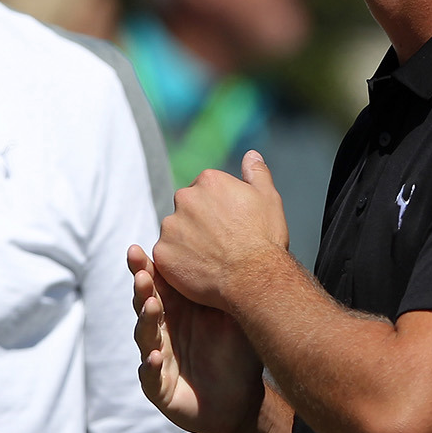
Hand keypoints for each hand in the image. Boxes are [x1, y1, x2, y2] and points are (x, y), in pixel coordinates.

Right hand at [128, 243, 264, 432]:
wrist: (242, 400)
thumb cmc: (236, 354)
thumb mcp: (234, 318)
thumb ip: (226, 291)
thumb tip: (233, 251)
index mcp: (177, 309)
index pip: (157, 284)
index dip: (145, 268)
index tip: (136, 249)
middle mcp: (163, 330)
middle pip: (145, 304)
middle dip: (142, 288)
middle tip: (142, 272)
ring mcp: (158, 357)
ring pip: (145, 336)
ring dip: (146, 320)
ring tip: (151, 304)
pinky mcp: (159, 387)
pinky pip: (150, 376)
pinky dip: (150, 366)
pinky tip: (154, 356)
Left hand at [153, 150, 288, 309]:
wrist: (254, 277)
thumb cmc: (264, 238)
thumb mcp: (268, 198)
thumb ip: (256, 172)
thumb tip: (251, 155)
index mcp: (209, 181)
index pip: (204, 190)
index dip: (217, 210)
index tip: (229, 225)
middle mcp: (185, 198)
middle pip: (186, 209)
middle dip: (199, 223)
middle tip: (220, 243)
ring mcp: (171, 226)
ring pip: (175, 232)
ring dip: (187, 243)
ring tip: (211, 259)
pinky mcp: (163, 252)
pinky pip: (168, 256)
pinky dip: (180, 263)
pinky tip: (200, 271)